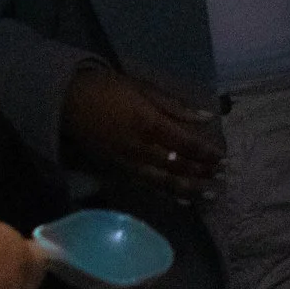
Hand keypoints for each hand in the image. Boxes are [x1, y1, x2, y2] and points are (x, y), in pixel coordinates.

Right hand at [62, 66, 223, 201]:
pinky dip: (169, 195)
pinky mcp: (119, 173)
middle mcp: (142, 148)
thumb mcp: (142, 88)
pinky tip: (184, 201)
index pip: (187, 144)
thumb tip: (207, 116)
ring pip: (167, 182)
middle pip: (180, 166)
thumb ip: (175, 106)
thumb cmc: (106, 88)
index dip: (207, 152)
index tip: (223, 157)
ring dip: (191, 190)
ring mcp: (130, 164)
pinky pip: (150, 188)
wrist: (66, 101)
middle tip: (223, 176)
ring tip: (211, 195)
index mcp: (149, 124)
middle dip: (203, 172)